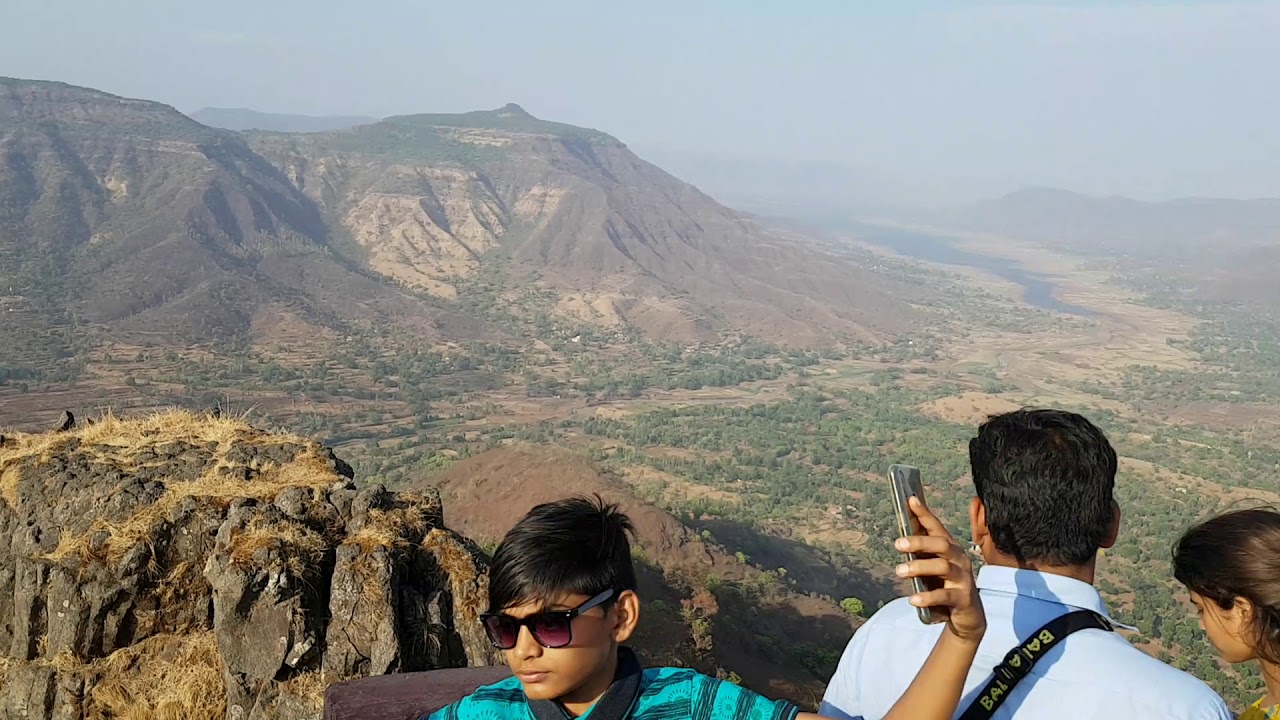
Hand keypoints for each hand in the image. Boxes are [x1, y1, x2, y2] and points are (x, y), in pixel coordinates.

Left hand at [894, 495, 985, 642]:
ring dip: (919, 567)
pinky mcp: (963, 598)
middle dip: (919, 541)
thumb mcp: (932, 567)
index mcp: (950, 548)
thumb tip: (900, 540)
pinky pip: (944, 595)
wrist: (969, 616)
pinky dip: (928, 597)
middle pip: (941, 544)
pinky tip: (913, 599)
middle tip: (898, 544)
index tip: (910, 499)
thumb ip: (920, 554)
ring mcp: (963, 578)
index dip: (924, 513)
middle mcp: (959, 559)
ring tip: (899, 571)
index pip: (936, 527)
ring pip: (943, 567)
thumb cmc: (945, 585)